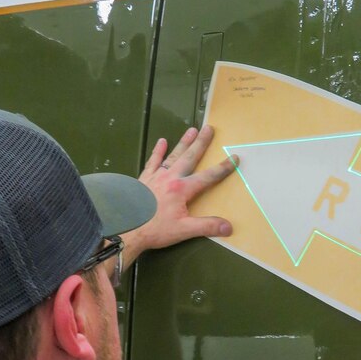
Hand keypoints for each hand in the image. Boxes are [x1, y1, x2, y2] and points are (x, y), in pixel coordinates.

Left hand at [123, 125, 236, 263]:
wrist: (126, 229)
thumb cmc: (155, 230)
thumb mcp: (184, 230)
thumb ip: (207, 226)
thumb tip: (228, 227)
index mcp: (182, 189)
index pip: (208, 177)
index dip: (223, 168)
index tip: (234, 157)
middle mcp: (170, 178)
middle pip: (190, 157)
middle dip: (201, 143)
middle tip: (209, 128)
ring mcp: (156, 176)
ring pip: (173, 155)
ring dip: (183, 142)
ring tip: (192, 130)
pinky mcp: (144, 179)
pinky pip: (152, 161)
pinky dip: (157, 151)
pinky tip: (161, 141)